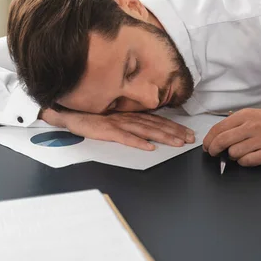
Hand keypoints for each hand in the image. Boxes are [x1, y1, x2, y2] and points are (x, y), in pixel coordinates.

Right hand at [40, 108, 194, 150]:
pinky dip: (138, 142)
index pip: (158, 120)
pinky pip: (125, 137)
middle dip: (176, 132)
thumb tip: (149, 131)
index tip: (188, 133)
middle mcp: (128, 117)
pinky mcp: (107, 130)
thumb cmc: (93, 117)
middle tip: (190, 139)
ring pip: (146, 130)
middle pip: (157, 125)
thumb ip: (131, 122)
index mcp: (132, 115)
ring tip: (177, 143)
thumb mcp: (116, 118)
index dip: (175, 127)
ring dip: (163, 137)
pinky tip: (149, 147)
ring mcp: (118, 123)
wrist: (70, 113)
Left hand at [202, 107, 260, 166]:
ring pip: (234, 152)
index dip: (209, 139)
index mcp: (246, 115)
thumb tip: (217, 134)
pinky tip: (247, 158)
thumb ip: (236, 122)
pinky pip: (247, 161)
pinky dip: (243, 162)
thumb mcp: (254, 114)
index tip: (207, 145)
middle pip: (222, 141)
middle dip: (214, 149)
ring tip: (238, 153)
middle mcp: (252, 126)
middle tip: (214, 153)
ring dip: (232, 156)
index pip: (219, 128)